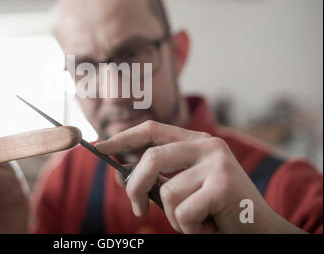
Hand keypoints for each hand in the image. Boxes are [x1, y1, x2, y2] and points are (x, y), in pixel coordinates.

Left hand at [96, 120, 304, 233]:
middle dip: (135, 187)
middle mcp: (208, 145)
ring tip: (197, 221)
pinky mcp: (223, 185)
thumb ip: (159, 178)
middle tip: (137, 210)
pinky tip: (209, 227)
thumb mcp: (185, 188)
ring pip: (167, 192)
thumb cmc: (217, 211)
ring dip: (174, 217)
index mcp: (197, 142)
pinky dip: (189, 228)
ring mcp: (217, 163)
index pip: (152, 130)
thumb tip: (120, 173)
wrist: (261, 232)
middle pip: (151, 158)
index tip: (100, 148)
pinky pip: (183, 212)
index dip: (123, 138)